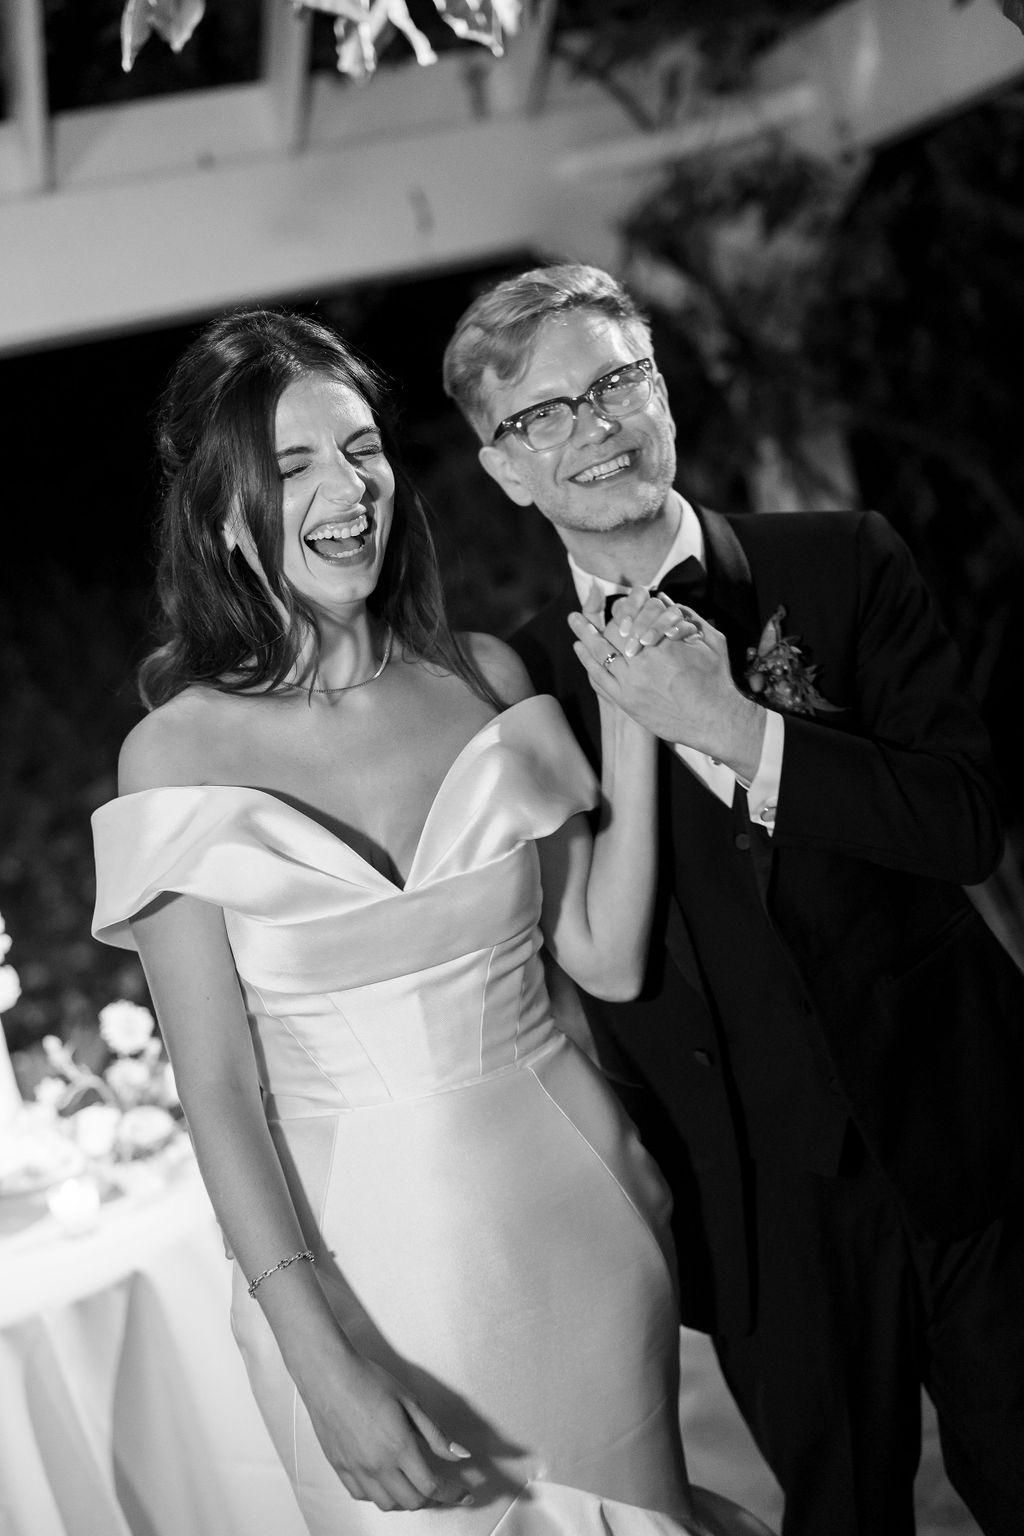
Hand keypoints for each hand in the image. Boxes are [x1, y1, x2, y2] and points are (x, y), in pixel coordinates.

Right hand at [302, 1344, 471, 1510]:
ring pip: (387, 1504)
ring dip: (405, 1499)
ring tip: (414, 1483)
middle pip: (412, 1501)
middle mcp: (377, 1465)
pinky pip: (362, 1496)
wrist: (329, 1374)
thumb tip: (460, 1455)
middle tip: (441, 1487)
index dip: (452, 1494)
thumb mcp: (410, 1401)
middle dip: (432, 1499)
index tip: (464, 1495)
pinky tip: (385, 1480)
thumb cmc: (368, 1380)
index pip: (431, 1486)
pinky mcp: (340, 1468)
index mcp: (398, 1447)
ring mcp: (356, 1470)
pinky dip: (379, 1495)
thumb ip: (435, 1434)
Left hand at [569, 585, 765, 781]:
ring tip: (573, 620)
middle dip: (596, 620)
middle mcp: (643, 659)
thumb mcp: (712, 641)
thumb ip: (692, 619)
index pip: (633, 616)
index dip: (623, 609)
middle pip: (612, 632)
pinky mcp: (626, 701)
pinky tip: (580, 648)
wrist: (713, 719)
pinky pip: (599, 677)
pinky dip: (587, 661)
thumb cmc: (716, 680)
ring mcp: (631, 682)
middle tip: (580, 612)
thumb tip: (671, 603)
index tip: (616, 606)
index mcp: (662, 642)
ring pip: (600, 652)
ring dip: (584, 634)